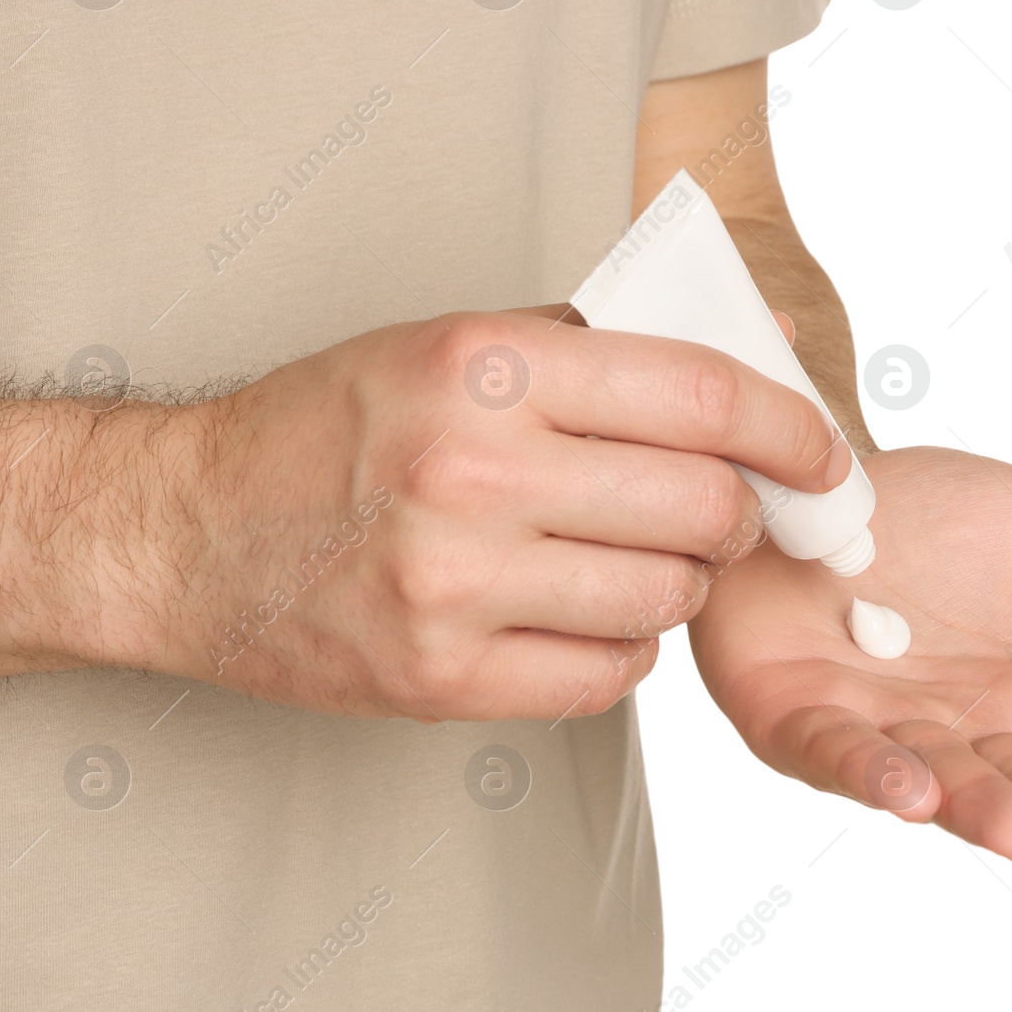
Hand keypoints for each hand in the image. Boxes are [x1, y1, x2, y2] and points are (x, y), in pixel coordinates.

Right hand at [147, 307, 850, 721]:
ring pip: (665, 600)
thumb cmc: (336, 426)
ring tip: (642, 562)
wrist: (188, 531)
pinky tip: (587, 618)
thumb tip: (770, 334)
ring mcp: (454, 583)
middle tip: (723, 514)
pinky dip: (624, 651)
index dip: (794, 429)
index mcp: (484, 362)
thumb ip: (611, 340)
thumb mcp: (458, 341)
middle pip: (702, 507)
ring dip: (680, 585)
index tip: (823, 454)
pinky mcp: (439, 677)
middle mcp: (471, 469)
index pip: (703, 397)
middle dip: (739, 516)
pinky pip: (608, 677)